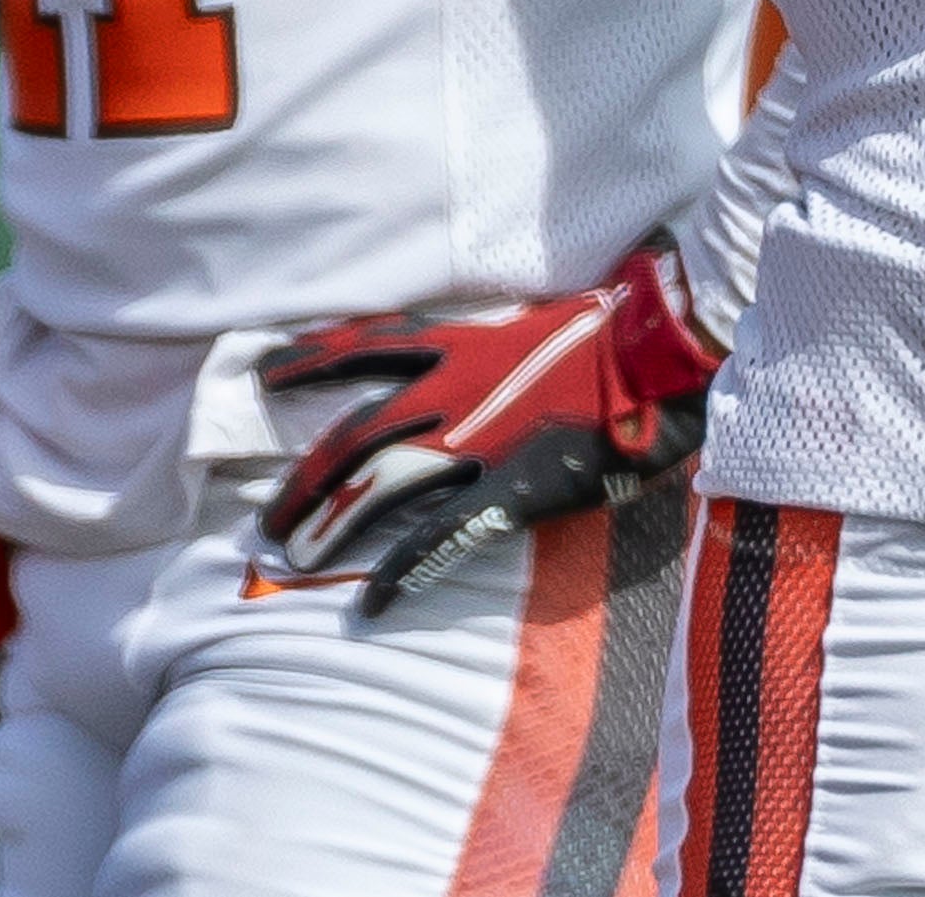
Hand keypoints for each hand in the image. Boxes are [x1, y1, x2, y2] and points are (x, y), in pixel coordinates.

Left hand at [254, 240, 718, 612]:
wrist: (665, 351)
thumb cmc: (618, 333)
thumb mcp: (542, 322)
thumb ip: (501, 340)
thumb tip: (488, 346)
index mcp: (463, 344)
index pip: (365, 347)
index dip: (308, 359)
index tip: (260, 372)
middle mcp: (454, 391)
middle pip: (353, 436)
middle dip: (303, 479)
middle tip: (268, 519)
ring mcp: (478, 442)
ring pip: (379, 488)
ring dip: (332, 525)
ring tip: (295, 557)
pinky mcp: (509, 490)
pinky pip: (439, 538)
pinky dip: (400, 572)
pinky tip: (371, 602)